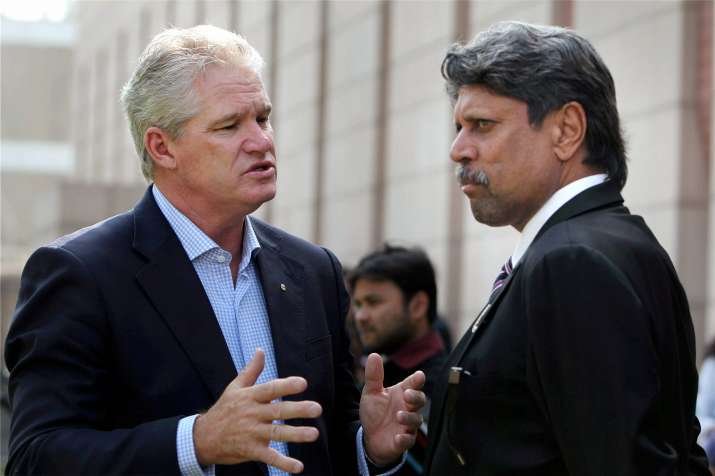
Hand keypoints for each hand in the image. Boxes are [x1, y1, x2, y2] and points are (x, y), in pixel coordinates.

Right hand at [193, 349, 321, 473]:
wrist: (203, 437)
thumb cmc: (224, 409)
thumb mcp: (235, 387)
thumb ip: (251, 370)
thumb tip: (261, 350)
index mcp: (250, 397)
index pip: (270, 389)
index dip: (286, 386)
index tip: (303, 383)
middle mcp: (252, 414)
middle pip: (278, 411)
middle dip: (298, 410)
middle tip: (317, 408)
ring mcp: (252, 433)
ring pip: (277, 434)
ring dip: (296, 435)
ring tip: (314, 434)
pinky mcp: (251, 450)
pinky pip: (269, 457)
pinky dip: (283, 463)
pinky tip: (298, 467)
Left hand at [359, 353, 425, 465]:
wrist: (369, 437)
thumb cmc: (374, 412)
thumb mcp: (371, 393)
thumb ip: (374, 376)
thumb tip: (374, 354)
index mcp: (401, 393)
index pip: (413, 384)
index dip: (417, 380)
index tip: (419, 376)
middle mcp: (408, 408)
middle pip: (420, 400)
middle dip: (416, 397)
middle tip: (407, 395)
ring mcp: (407, 425)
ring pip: (416, 420)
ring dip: (409, 418)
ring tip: (399, 415)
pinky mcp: (403, 441)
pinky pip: (408, 440)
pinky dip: (405, 439)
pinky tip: (398, 436)